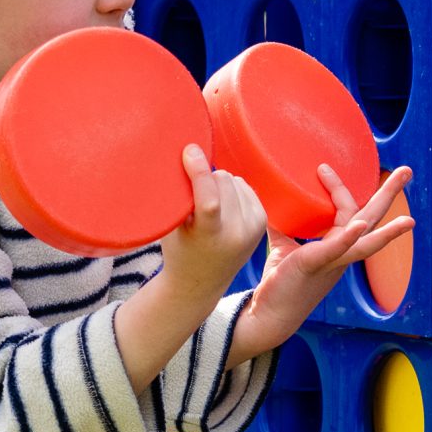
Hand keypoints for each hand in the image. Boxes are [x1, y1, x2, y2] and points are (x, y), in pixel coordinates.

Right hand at [158, 144, 267, 302]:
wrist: (201, 281)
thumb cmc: (178, 249)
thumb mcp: (170, 226)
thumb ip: (178, 193)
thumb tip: (190, 149)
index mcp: (209, 237)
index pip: (209, 198)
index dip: (198, 170)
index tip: (189, 150)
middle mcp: (237, 233)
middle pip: (221, 179)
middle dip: (205, 178)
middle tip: (192, 195)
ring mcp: (253, 227)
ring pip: (233, 179)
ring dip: (218, 183)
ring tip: (207, 205)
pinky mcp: (262, 220)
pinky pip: (243, 185)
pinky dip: (230, 189)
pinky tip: (222, 206)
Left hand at [228, 163, 414, 361]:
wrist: (268, 315)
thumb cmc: (280, 283)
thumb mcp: (283, 246)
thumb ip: (284, 224)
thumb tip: (273, 197)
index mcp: (338, 247)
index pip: (348, 212)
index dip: (339, 189)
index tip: (324, 169)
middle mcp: (342, 254)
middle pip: (372, 221)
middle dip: (389, 195)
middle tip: (407, 170)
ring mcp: (331, 262)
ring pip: (366, 242)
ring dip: (389, 231)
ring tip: (409, 221)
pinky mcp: (314, 266)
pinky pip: (336, 252)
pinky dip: (348, 238)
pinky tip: (360, 226)